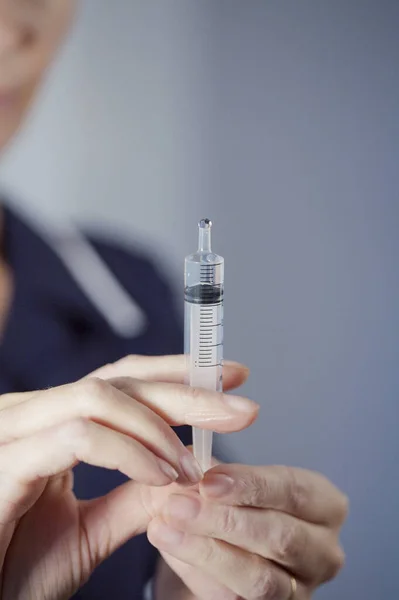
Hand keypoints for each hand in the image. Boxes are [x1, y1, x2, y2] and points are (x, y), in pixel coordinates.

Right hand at [0, 355, 255, 599]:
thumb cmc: (14, 572)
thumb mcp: (89, 533)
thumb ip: (134, 498)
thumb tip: (188, 474)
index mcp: (48, 425)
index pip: (118, 381)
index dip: (174, 375)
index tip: (229, 378)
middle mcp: (28, 415)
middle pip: (117, 382)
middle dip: (185, 392)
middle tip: (239, 407)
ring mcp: (12, 432)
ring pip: (98, 397)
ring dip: (157, 428)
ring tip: (191, 466)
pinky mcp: (4, 461)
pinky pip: (79, 437)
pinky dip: (127, 452)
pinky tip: (159, 475)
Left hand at [148, 464, 347, 599]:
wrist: (230, 546)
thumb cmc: (239, 502)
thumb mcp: (236, 479)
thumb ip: (215, 471)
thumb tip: (187, 461)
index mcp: (325, 505)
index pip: (294, 491)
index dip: (250, 485)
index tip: (208, 480)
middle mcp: (324, 552)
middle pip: (280, 537)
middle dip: (224, 520)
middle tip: (178, 504)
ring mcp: (301, 589)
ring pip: (258, 578)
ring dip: (206, 550)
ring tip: (164, 526)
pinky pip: (233, 599)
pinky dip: (198, 571)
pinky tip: (170, 546)